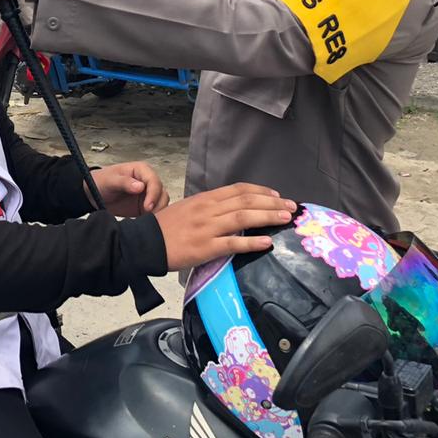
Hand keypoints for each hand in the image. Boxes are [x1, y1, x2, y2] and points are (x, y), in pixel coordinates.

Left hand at [88, 162, 167, 216]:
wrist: (94, 194)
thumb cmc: (101, 182)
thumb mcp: (110, 180)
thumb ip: (124, 182)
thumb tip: (140, 186)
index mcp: (141, 170)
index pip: (154, 181)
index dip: (153, 194)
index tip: (147, 207)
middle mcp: (147, 181)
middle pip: (162, 193)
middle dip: (157, 205)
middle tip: (147, 215)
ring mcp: (148, 194)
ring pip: (162, 202)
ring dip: (158, 211)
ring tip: (146, 218)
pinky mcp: (145, 206)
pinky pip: (156, 212)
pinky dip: (154, 217)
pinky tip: (144, 221)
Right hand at [154, 184, 295, 271]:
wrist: (146, 243)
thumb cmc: (166, 227)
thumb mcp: (189, 209)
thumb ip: (210, 208)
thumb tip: (233, 210)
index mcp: (205, 198)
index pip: (239, 189)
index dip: (261, 191)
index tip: (277, 195)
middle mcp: (209, 209)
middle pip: (246, 200)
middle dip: (273, 202)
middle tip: (292, 207)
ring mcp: (208, 228)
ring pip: (244, 217)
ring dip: (268, 216)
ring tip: (285, 219)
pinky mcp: (205, 247)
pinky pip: (233, 243)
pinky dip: (252, 242)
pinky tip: (266, 242)